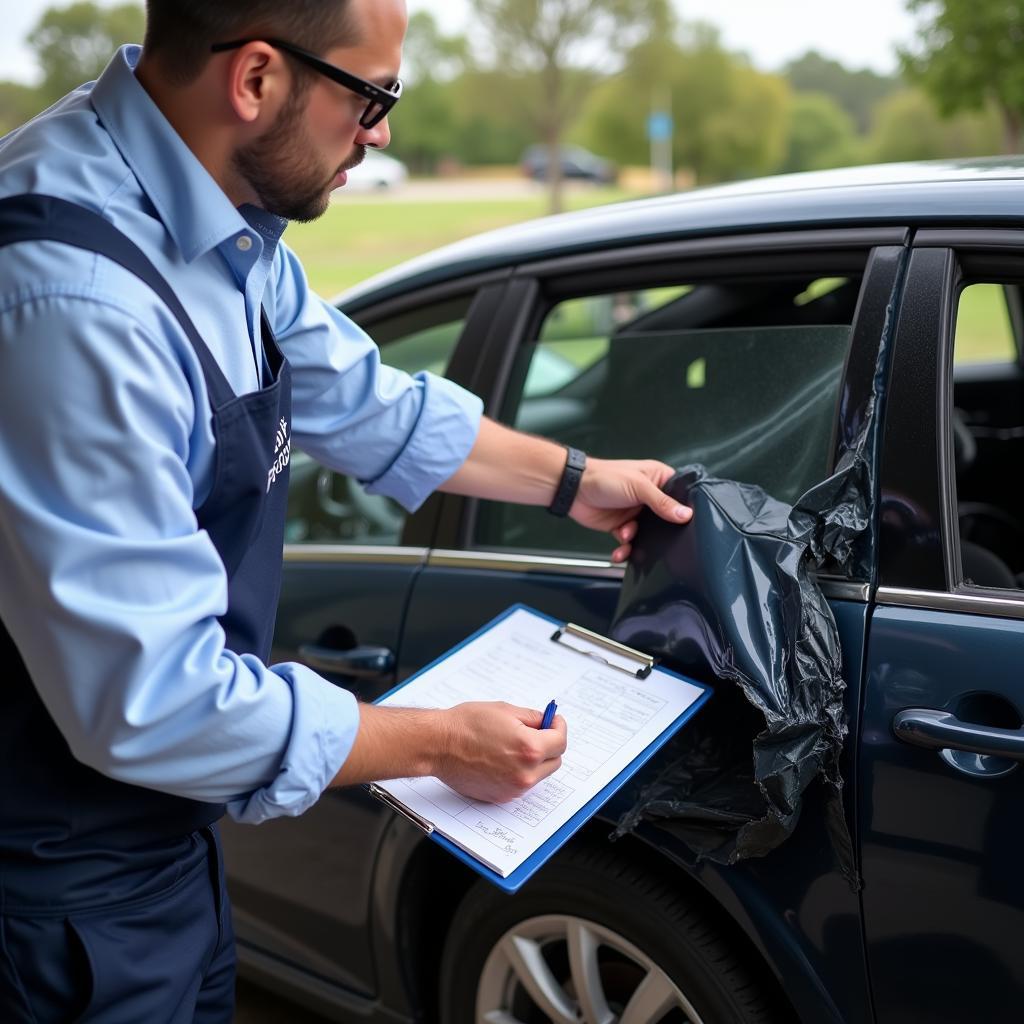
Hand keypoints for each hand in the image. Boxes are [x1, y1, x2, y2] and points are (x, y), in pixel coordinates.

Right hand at [436, 702, 566, 803]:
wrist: (439, 745)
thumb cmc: (466, 724)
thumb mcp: (505, 710)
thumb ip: (532, 718)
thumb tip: (546, 722)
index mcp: (529, 749)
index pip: (560, 741)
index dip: (558, 727)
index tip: (554, 721)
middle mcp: (525, 773)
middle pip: (555, 761)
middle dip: (550, 744)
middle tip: (537, 731)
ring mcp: (513, 788)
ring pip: (539, 774)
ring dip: (535, 760)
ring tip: (513, 745)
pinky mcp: (501, 797)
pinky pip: (521, 783)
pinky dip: (519, 771)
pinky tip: (501, 758)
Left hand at [569, 457, 691, 561]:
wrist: (573, 490)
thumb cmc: (605, 477)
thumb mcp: (639, 487)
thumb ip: (662, 502)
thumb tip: (685, 514)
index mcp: (658, 479)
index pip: (679, 495)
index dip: (683, 509)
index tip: (686, 522)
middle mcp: (649, 496)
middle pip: (665, 519)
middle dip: (660, 531)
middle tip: (658, 537)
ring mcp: (635, 512)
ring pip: (648, 534)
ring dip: (638, 539)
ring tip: (625, 533)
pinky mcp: (622, 526)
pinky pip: (630, 542)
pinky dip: (626, 549)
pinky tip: (620, 550)